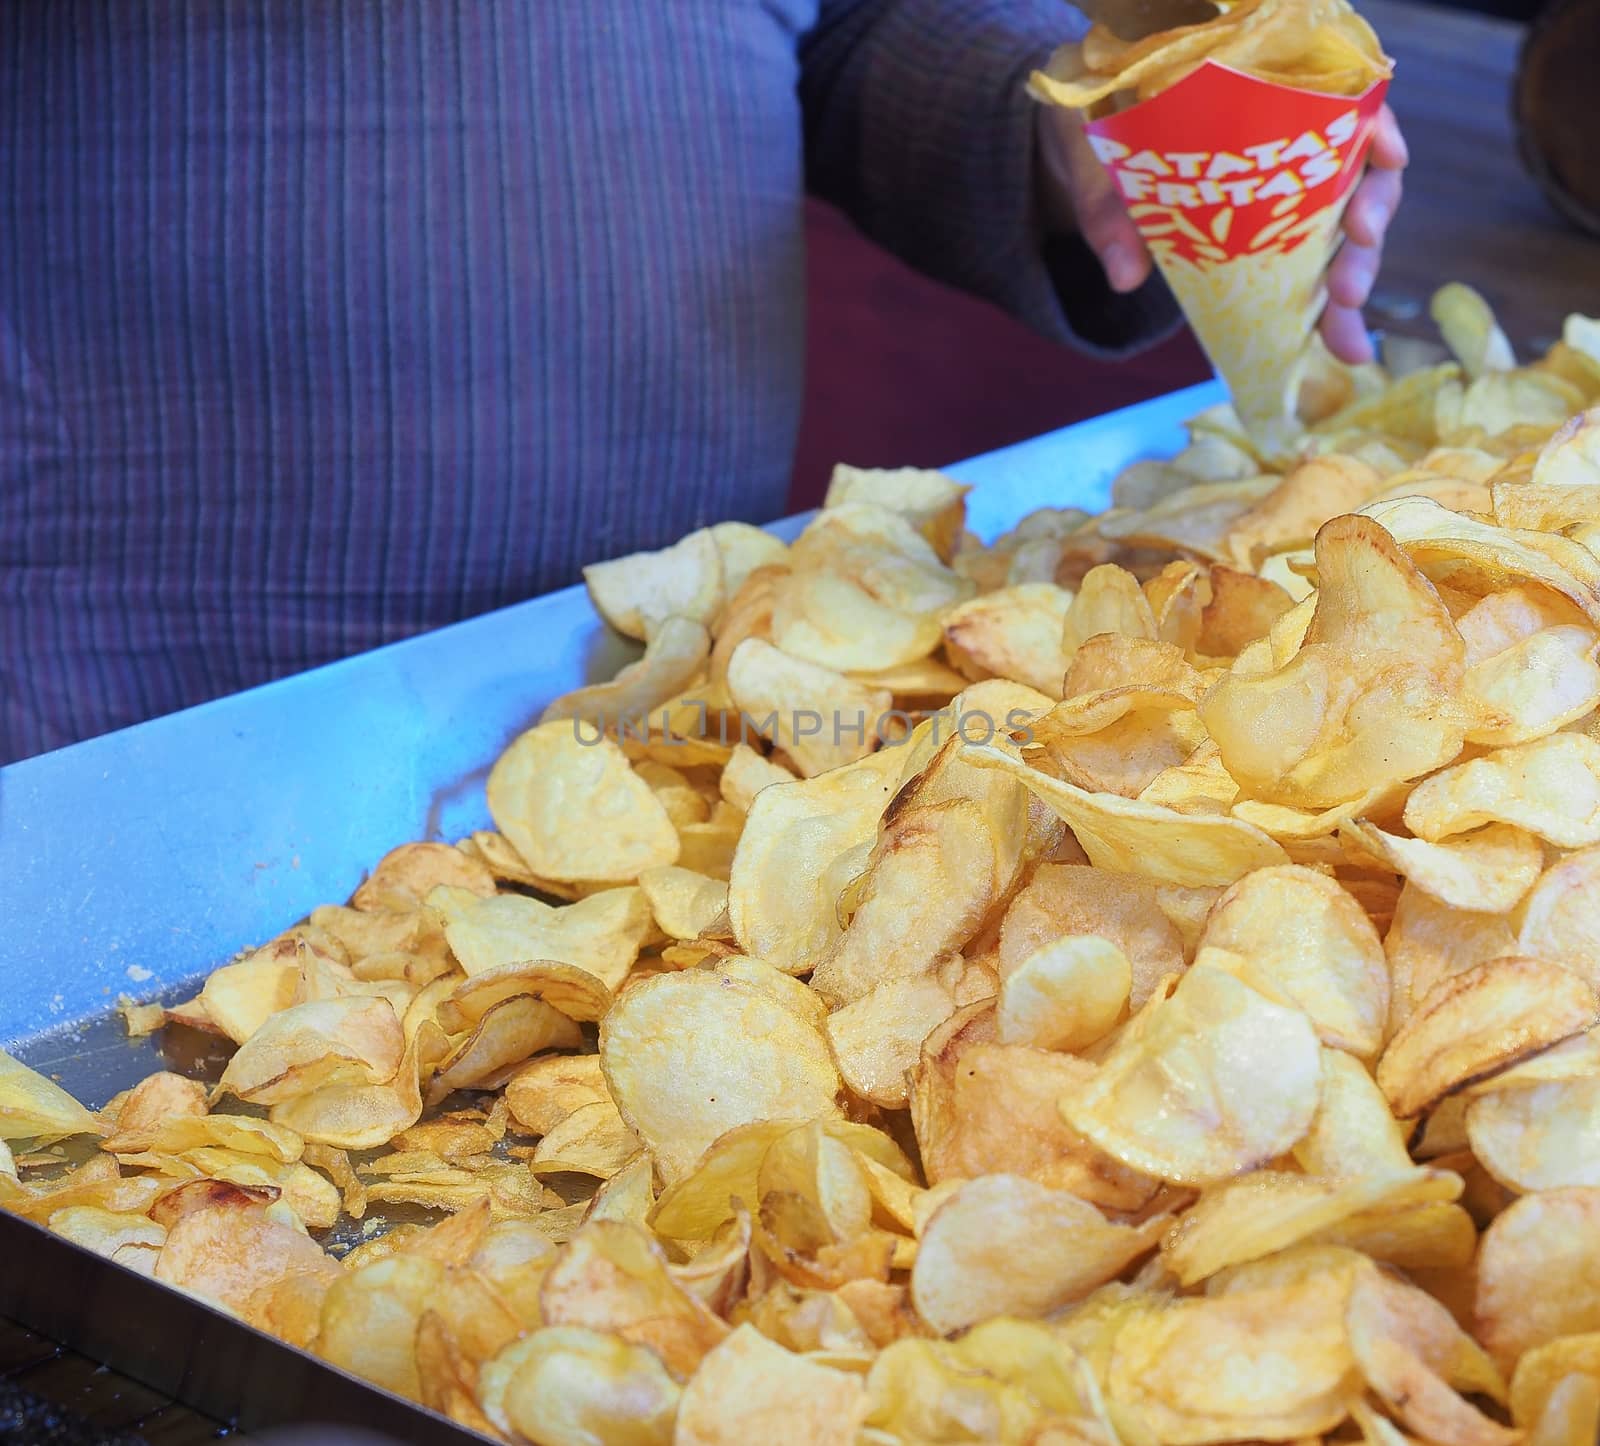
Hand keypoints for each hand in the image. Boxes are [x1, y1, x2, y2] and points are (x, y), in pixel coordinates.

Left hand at [1035, 102, 1409, 364]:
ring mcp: (1288, 190)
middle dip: (1366, 231)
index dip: (1376, 126)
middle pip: (1357, 174)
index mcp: (1261, 94)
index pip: (1342, 98)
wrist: (1082, 149)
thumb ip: (1108, 207)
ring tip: (1344, 335)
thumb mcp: (1093, 157)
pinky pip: (1314, 265)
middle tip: (1348, 285)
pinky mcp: (1274, 234)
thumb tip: (1126, 276)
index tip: (1389, 158)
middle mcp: (1290, 139)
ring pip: (1345, 228)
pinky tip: (1339, 345)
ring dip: (1352, 281)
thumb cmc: (1097, 132)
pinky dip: (1326, 309)